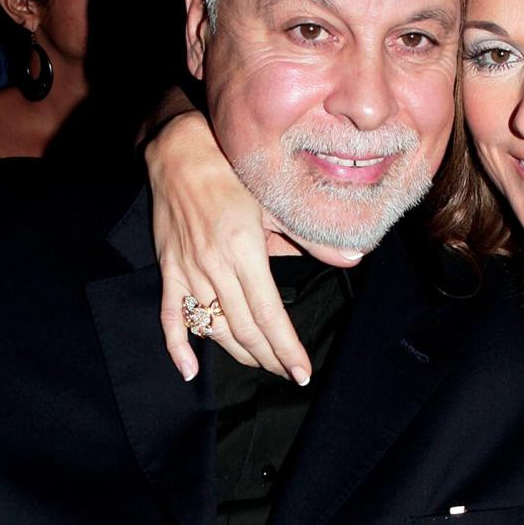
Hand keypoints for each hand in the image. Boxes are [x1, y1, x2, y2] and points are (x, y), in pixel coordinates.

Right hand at [148, 111, 364, 382]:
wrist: (178, 151)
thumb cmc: (233, 172)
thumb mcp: (276, 201)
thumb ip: (312, 237)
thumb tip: (354, 257)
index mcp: (244, 250)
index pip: (269, 314)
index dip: (286, 348)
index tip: (301, 372)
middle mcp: (214, 266)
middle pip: (244, 327)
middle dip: (269, 356)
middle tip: (287, 373)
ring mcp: (188, 270)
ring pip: (213, 327)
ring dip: (239, 352)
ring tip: (261, 364)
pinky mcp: (169, 269)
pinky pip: (170, 315)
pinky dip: (178, 346)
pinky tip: (190, 369)